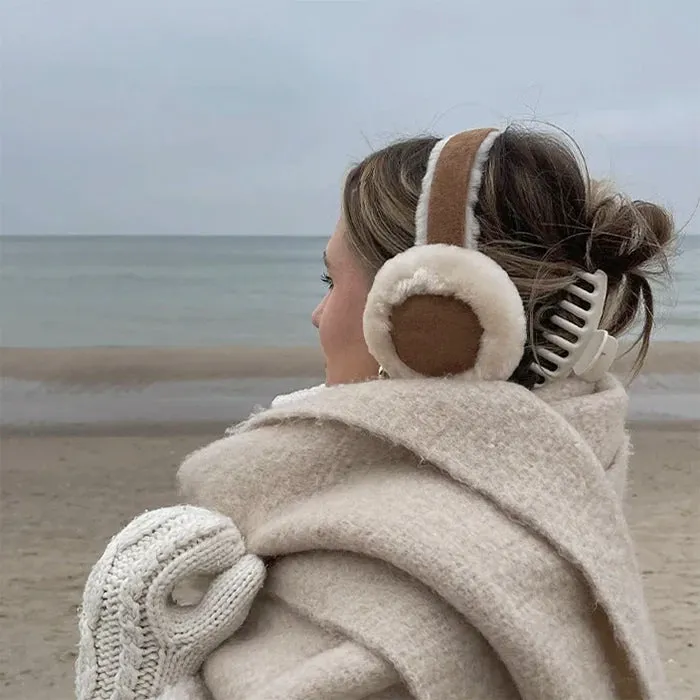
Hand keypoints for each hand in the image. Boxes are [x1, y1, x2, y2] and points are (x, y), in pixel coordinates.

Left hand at [76, 505, 264, 699]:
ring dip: (190, 525)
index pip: (183, 543)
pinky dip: (171, 528)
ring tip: (217, 541)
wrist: (117, 688)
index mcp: (133, 586)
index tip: (242, 553)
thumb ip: (227, 601)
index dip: (218, 542)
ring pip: (155, 520)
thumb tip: (253, 563)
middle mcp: (114, 566)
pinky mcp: (108, 562)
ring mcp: (107, 562)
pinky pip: (142, 528)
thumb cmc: (160, 668)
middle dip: (207, 528)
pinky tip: (192, 542)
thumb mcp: (199, 640)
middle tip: (234, 544)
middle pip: (169, 525)